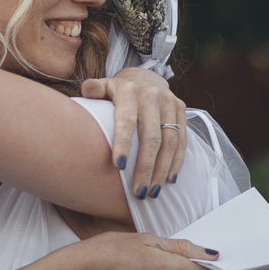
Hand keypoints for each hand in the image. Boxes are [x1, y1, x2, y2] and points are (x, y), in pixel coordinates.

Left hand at [80, 67, 185, 198]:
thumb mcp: (103, 86)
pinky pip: (181, 140)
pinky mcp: (181, 109)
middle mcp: (151, 96)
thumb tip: (87, 90)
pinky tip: (169, 179)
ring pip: (169, 142)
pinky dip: (176, 161)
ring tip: (152, 192)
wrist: (144, 77)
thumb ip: (93, 89)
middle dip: (145, 167)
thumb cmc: (117, 91)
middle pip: (151, 137)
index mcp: (129, 91)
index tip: (118, 167)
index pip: (126, 121)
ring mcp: (169, 102)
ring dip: (162, 170)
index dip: (123, 144)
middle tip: (138, 192)